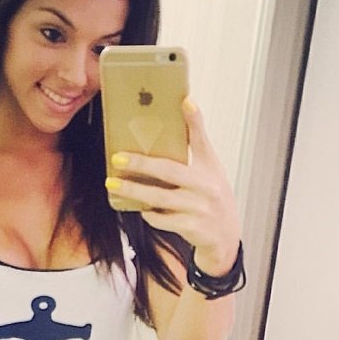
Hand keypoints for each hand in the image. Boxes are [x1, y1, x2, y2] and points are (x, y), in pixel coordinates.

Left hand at [105, 98, 240, 274]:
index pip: (202, 140)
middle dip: (140, 164)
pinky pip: (161, 219)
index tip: (185, 101)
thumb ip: (193, 152)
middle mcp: (207, 186)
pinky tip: (141, 209)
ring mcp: (200, 208)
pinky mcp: (192, 227)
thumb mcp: (209, 173)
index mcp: (210, 168)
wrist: (225, 238)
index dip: (195, 120)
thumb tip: (171, 125)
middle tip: (117, 159)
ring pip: (159, 198)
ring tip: (113, 185)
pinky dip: (149, 214)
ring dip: (133, 191)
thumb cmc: (212, 200)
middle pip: (168, 171)